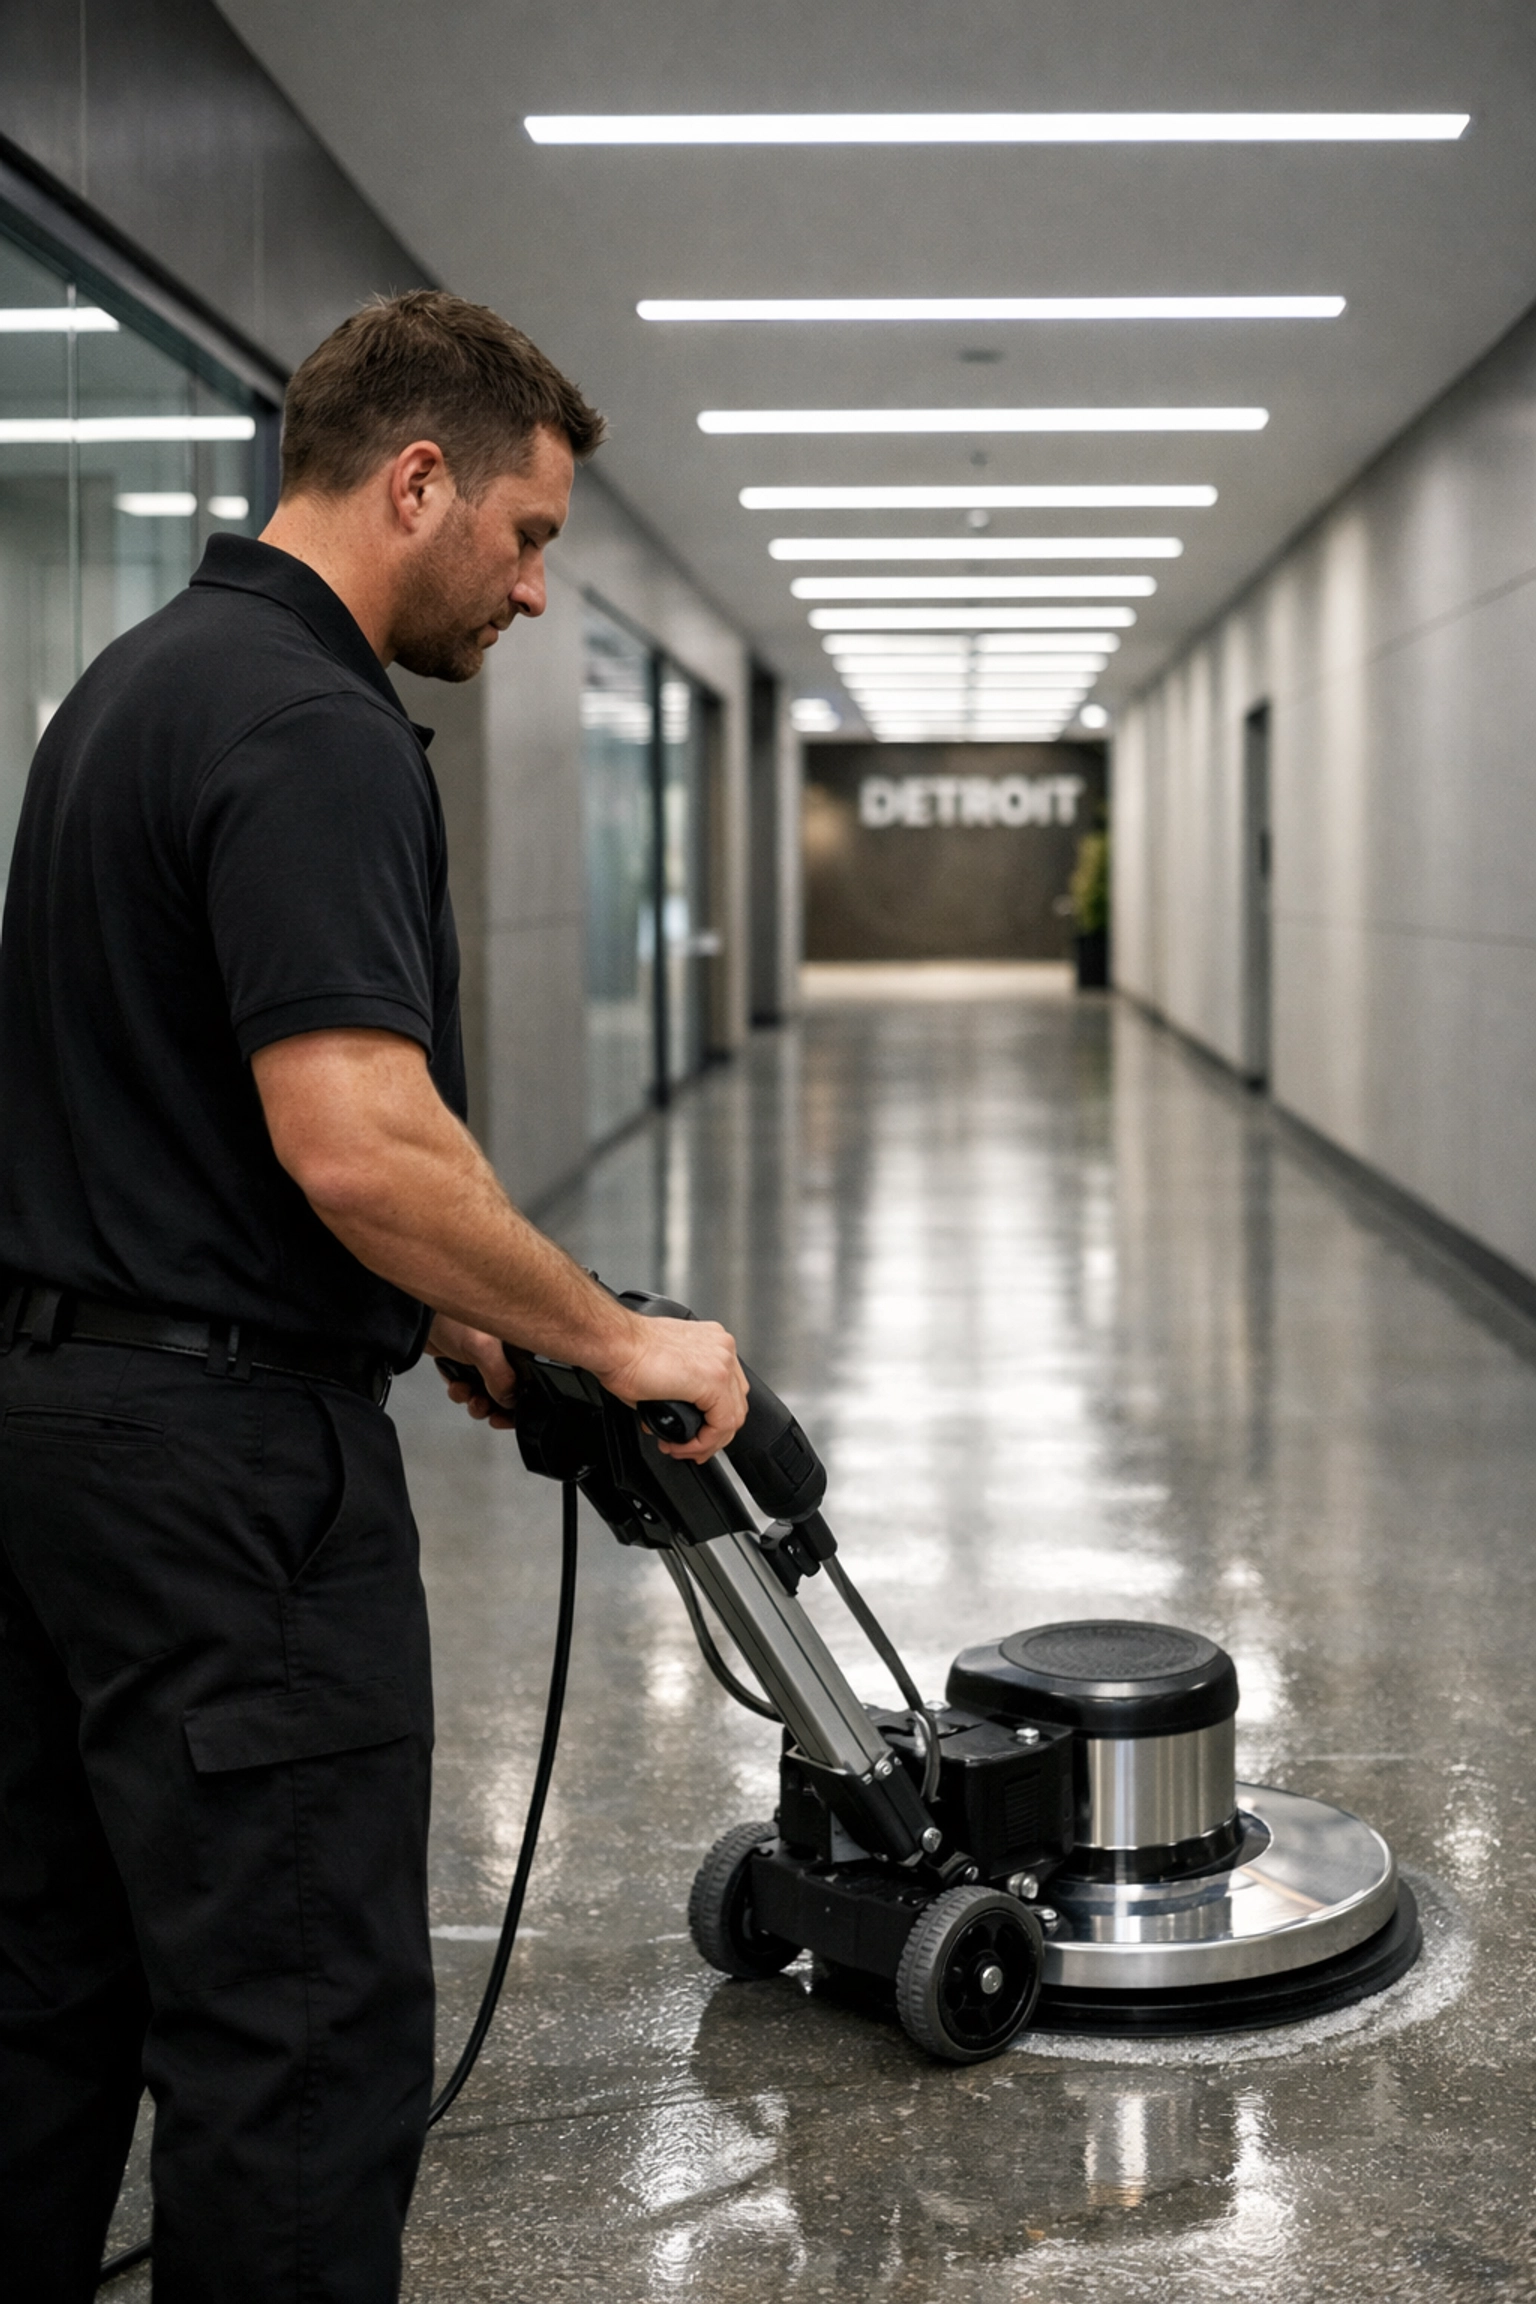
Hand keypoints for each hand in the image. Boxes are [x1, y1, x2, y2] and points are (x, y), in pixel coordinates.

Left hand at [427, 1315, 516, 1430]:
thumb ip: (501, 1377)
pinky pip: (468, 1388)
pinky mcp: (466, 1363)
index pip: (530, 1379)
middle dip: (497, 1406)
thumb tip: (510, 1401)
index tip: (512, 1415)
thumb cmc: (452, 1318)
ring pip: (487, 1393)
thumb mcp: (483, 1348)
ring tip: (471, 1398)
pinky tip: (457, 1384)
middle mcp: (504, 1352)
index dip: (523, 1400)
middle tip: (489, 1411)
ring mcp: (484, 1358)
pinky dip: (462, 1392)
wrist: (419, 1316)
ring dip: (477, 1402)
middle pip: (510, 1391)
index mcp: (517, 1344)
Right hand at [595, 1315, 747, 1462]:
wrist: (615, 1345)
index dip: (713, 1419)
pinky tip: (682, 1446)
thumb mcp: (661, 1371)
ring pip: (732, 1417)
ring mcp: (722, 1362)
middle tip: (689, 1447)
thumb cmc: (626, 1351)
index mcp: (711, 1342)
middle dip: (712, 1434)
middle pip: (735, 1403)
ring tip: (682, 1449)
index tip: (694, 1433)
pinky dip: (703, 1442)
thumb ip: (677, 1393)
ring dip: (707, 1442)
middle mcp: (722, 1348)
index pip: (729, 1389)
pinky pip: (721, 1425)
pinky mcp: (716, 1380)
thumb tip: (671, 1414)